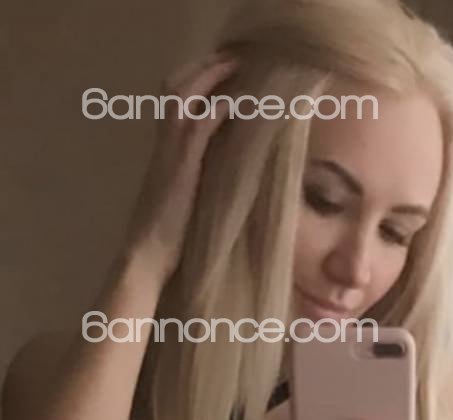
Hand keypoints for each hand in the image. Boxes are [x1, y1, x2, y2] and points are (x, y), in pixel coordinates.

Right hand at [124, 51, 238, 286]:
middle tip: (233, 60)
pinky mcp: (181, 166)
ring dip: (210, 77)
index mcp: (166, 153)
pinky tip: (235, 101)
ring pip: (184, 97)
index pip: (176, 102)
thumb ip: (201, 183)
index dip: (197, 83)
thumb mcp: (188, 203)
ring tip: (235, 66)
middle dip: (203, 70)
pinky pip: (197, 126)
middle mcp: (164, 145)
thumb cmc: (170, 240)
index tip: (224, 73)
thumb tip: (230, 177)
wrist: (147, 257)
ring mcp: (170, 153)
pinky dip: (215, 108)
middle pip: (176, 88)